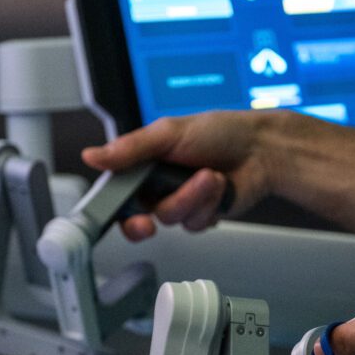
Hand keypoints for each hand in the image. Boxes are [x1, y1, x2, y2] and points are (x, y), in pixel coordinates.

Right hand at [82, 109, 306, 239]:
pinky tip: (218, 185)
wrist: (261, 149)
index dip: (109, 209)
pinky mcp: (202, 215)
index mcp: (144, 163)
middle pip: (136, 217)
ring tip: (207, 175)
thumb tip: (93, 156)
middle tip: (146, 221)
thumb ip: (130, 149)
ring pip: (170, 217)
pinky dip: (208, 203)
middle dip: (142, 220)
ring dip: (191, 196)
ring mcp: (181, 202)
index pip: (115, 192)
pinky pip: (195, 222)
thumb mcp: (168, 133)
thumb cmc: (220, 132)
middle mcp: (159, 186)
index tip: (108, 216)